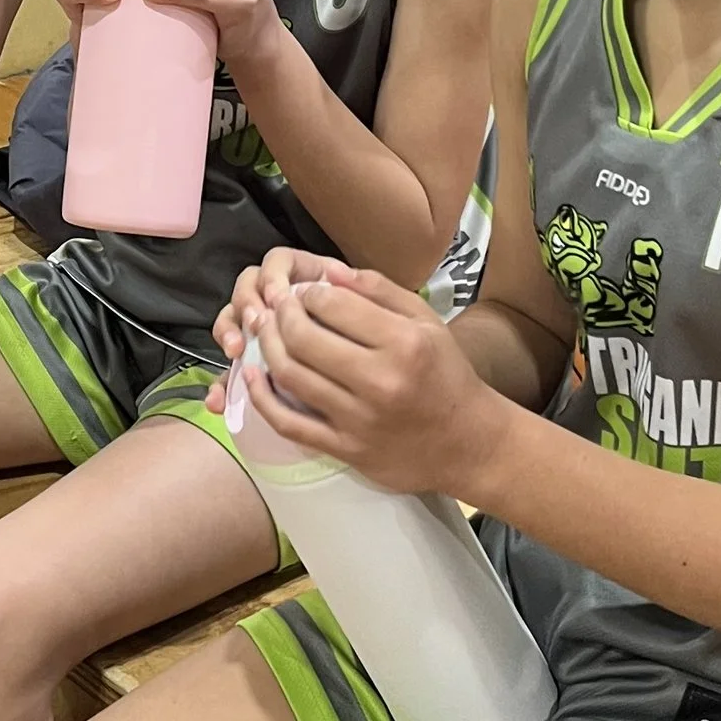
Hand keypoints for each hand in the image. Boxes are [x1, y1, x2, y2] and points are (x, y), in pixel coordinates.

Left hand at [220, 260, 503, 499]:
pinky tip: (252, 376)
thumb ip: (379, 291)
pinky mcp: (346, 449)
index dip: (308, 292)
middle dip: (279, 314)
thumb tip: (330, 271)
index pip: (332, 305)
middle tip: (275, 307)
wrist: (468, 443)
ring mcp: (360, 419)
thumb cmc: (447, 375)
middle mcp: (380, 380)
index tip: (304, 291)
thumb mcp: (427, 322)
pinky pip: (290, 423)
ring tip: (262, 332)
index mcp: (404, 342)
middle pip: (303, 338)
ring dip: (265, 348)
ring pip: (291, 376)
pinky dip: (262, 398)